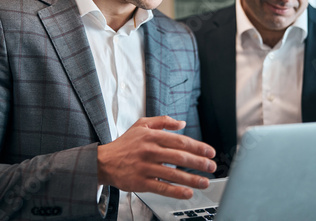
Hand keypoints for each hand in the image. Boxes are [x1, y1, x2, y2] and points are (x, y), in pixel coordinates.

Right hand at [97, 116, 215, 198]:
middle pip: (180, 157)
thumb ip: (162, 121)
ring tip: (205, 182)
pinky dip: (176, 191)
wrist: (103, 161)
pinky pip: (162, 188)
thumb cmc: (124, 144)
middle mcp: (150, 151)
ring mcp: (145, 167)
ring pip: (173, 174)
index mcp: (152, 136)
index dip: (198, 147)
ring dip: (192, 179)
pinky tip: (188, 192)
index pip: (180, 141)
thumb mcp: (141, 125)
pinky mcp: (140, 182)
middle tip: (212, 167)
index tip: (210, 152)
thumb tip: (181, 123)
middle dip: (199, 163)